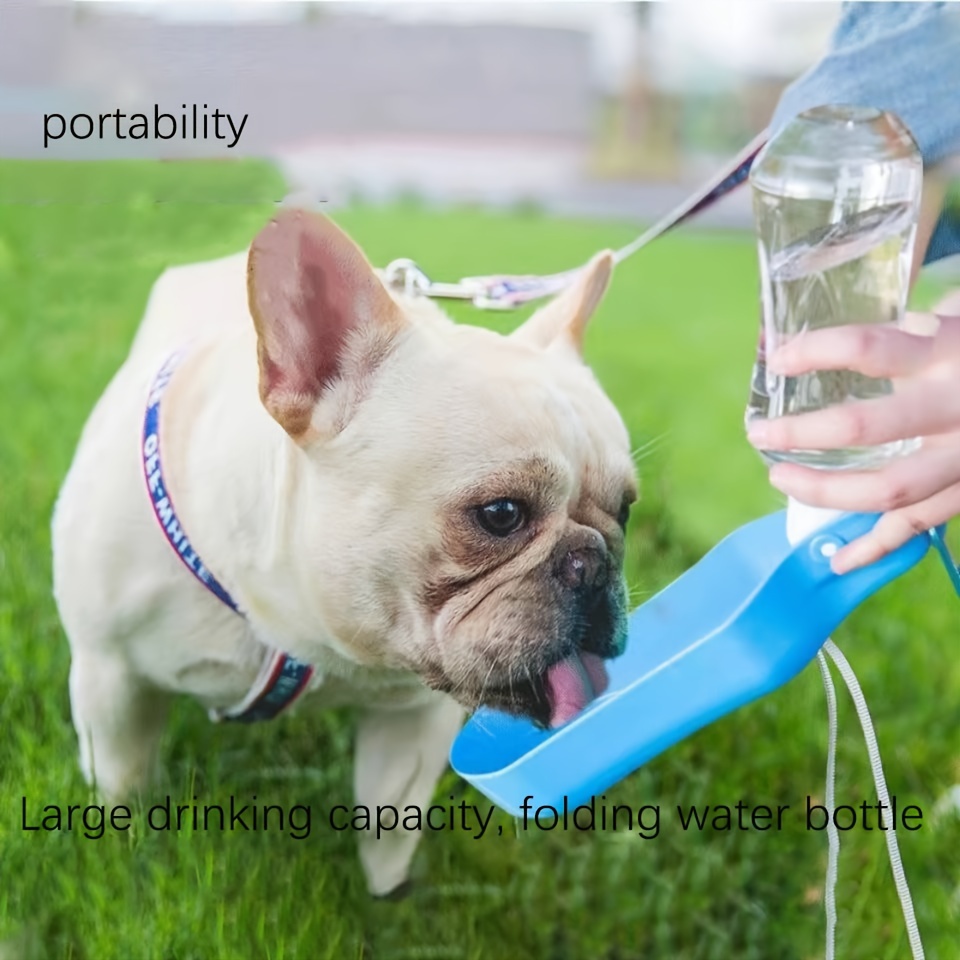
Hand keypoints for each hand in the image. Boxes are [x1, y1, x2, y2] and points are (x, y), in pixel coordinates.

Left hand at [747, 301, 959, 573]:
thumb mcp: (957, 319)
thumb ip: (906, 327)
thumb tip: (813, 335)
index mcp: (948, 353)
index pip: (869, 349)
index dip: (816, 352)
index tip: (778, 360)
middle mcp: (957, 407)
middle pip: (864, 427)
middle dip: (801, 433)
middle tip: (761, 433)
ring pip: (887, 488)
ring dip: (826, 491)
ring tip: (781, 478)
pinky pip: (917, 527)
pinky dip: (874, 548)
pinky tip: (837, 559)